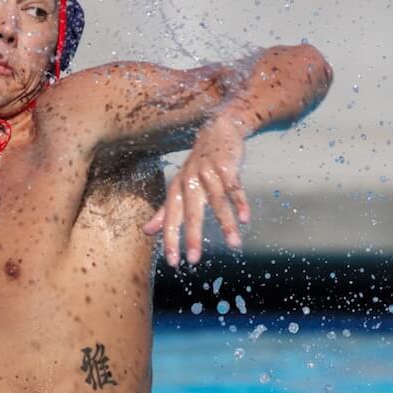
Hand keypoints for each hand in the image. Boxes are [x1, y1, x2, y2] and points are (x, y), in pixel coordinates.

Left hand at [142, 121, 250, 266]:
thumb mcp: (178, 186)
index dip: (171, 240)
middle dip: (192, 237)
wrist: (217, 129)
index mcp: (177, 189)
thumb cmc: (197, 165)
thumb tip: (146, 232)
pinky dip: (240, 203)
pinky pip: (234, 187)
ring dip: (226, 224)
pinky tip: (245, 219)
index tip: (173, 263)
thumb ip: (164, 210)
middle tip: (194, 260)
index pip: (171, 219)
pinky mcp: (227, 166)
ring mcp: (209, 173)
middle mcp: (190, 181)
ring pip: (217, 202)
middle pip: (191, 213)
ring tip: (234, 245)